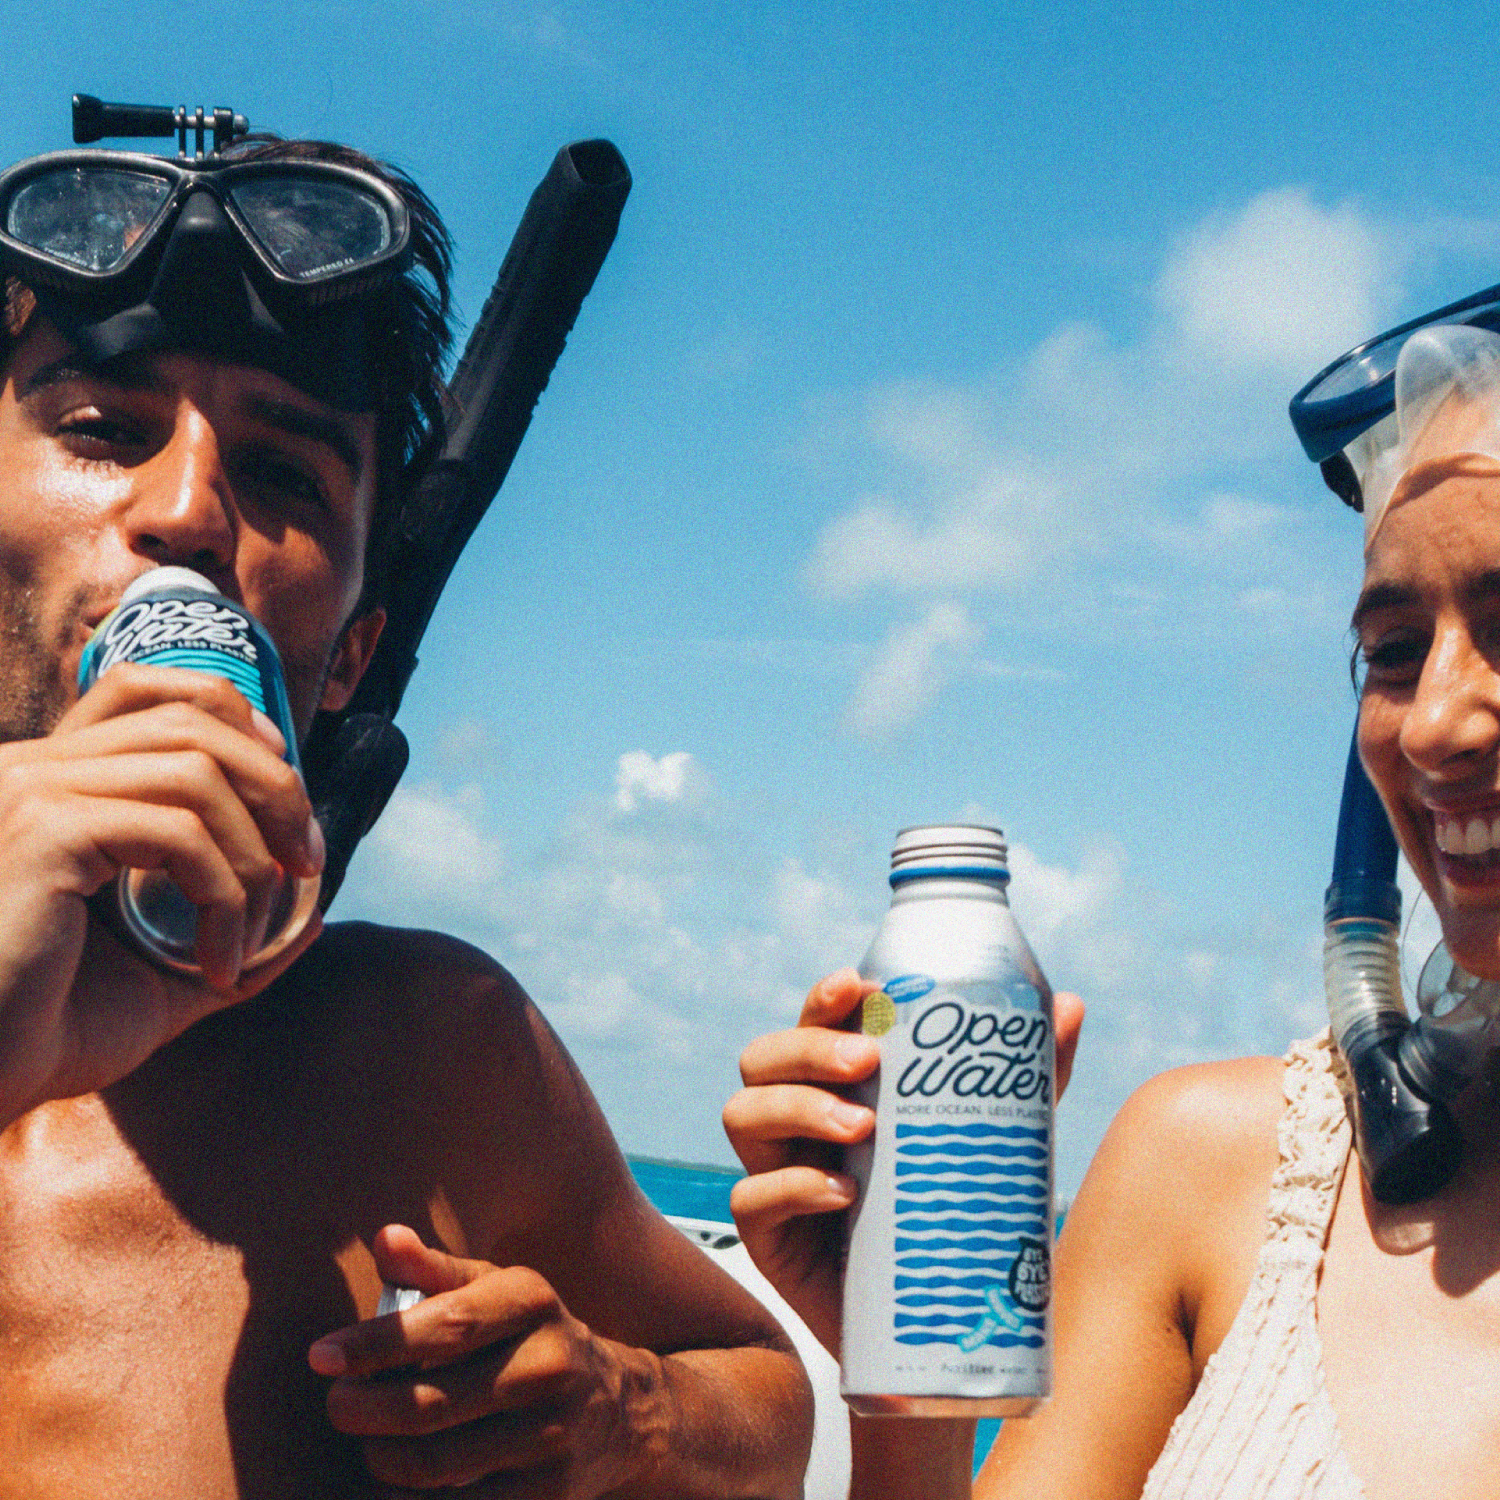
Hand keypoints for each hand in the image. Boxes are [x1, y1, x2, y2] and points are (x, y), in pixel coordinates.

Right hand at [0, 663, 323, 1123]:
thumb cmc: (51, 1030)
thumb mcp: (162, 972)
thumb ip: (229, 936)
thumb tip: (314, 917)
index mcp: (48, 784)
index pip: (139, 687)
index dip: (229, 713)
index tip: (284, 773)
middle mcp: (30, 771)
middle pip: (189, 722)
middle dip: (275, 787)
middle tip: (306, 863)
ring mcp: (30, 794)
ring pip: (196, 773)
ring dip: (254, 855)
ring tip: (254, 934)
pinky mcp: (44, 832)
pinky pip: (179, 834)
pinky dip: (225, 897)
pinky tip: (217, 965)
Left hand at [310, 1225, 649, 1497]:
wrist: (619, 1406)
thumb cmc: (530, 1336)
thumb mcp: (496, 1290)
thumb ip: (433, 1269)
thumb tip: (384, 1238)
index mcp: (532, 1302)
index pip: (444, 1326)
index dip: (375, 1344)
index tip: (321, 1355)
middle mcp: (548, 1364)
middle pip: (431, 1403)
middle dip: (364, 1409)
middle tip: (337, 1404)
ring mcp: (550, 1433)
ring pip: (437, 1462)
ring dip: (382, 1454)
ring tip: (368, 1438)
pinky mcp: (545, 1490)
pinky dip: (412, 1492)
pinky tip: (399, 1472)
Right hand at [723, 968, 1083, 1357]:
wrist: (935, 1326)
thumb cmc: (953, 1211)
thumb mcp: (994, 1138)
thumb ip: (1026, 1077)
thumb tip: (1070, 1007)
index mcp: (835, 1085)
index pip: (811, 1024)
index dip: (823, 999)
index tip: (859, 985)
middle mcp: (794, 1121)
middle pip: (762, 1059)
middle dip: (807, 1049)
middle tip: (867, 1063)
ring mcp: (775, 1175)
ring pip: (742, 1116)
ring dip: (796, 1108)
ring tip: (862, 1129)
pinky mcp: (769, 1239)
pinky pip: (749, 1198)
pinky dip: (793, 1187)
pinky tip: (844, 1194)